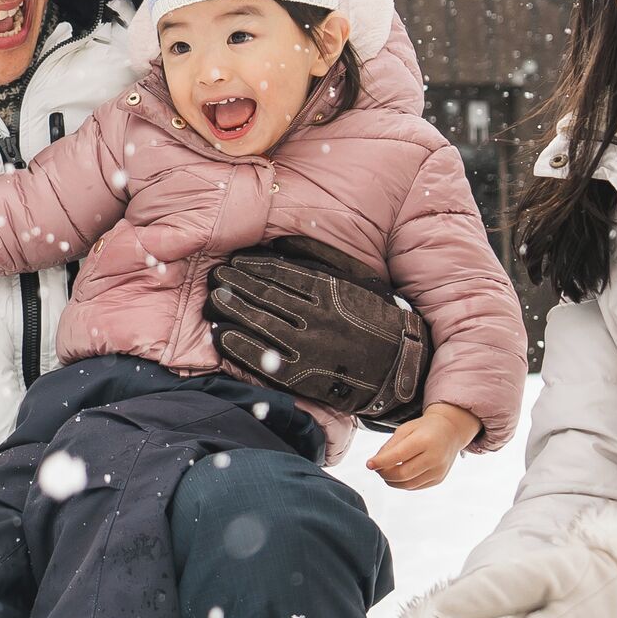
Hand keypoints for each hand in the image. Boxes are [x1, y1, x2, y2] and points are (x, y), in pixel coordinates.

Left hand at [205, 242, 429, 423]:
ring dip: (232, 310)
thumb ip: (323, 259)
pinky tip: (221, 335)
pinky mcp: (304, 374)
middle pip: (264, 294)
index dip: (253, 266)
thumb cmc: (379, 319)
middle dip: (236, 284)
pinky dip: (239, 345)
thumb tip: (283, 244)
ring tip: (215, 300)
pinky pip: (263, 358)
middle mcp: (317, 315)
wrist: (401, 367)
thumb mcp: (358, 280)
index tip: (235, 262)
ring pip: (259, 322)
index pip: (280, 272)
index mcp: (330, 288)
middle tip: (216, 278)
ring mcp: (309, 345)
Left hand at [361, 403, 479, 490]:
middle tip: (377, 468)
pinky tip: (400, 475)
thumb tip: (375, 463)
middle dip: (385, 474)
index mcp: (425, 440)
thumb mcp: (405, 429)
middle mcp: (435, 457)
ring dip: (392, 481)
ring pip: (408, 484)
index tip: (369, 464)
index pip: (398, 455)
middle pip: (402, 474)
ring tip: (386, 472)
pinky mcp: (438, 479)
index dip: (380, 462)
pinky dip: (403, 484)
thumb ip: (390, 446)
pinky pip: (415, 487)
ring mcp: (438, 470)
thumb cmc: (426, 428)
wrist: (450, 431)